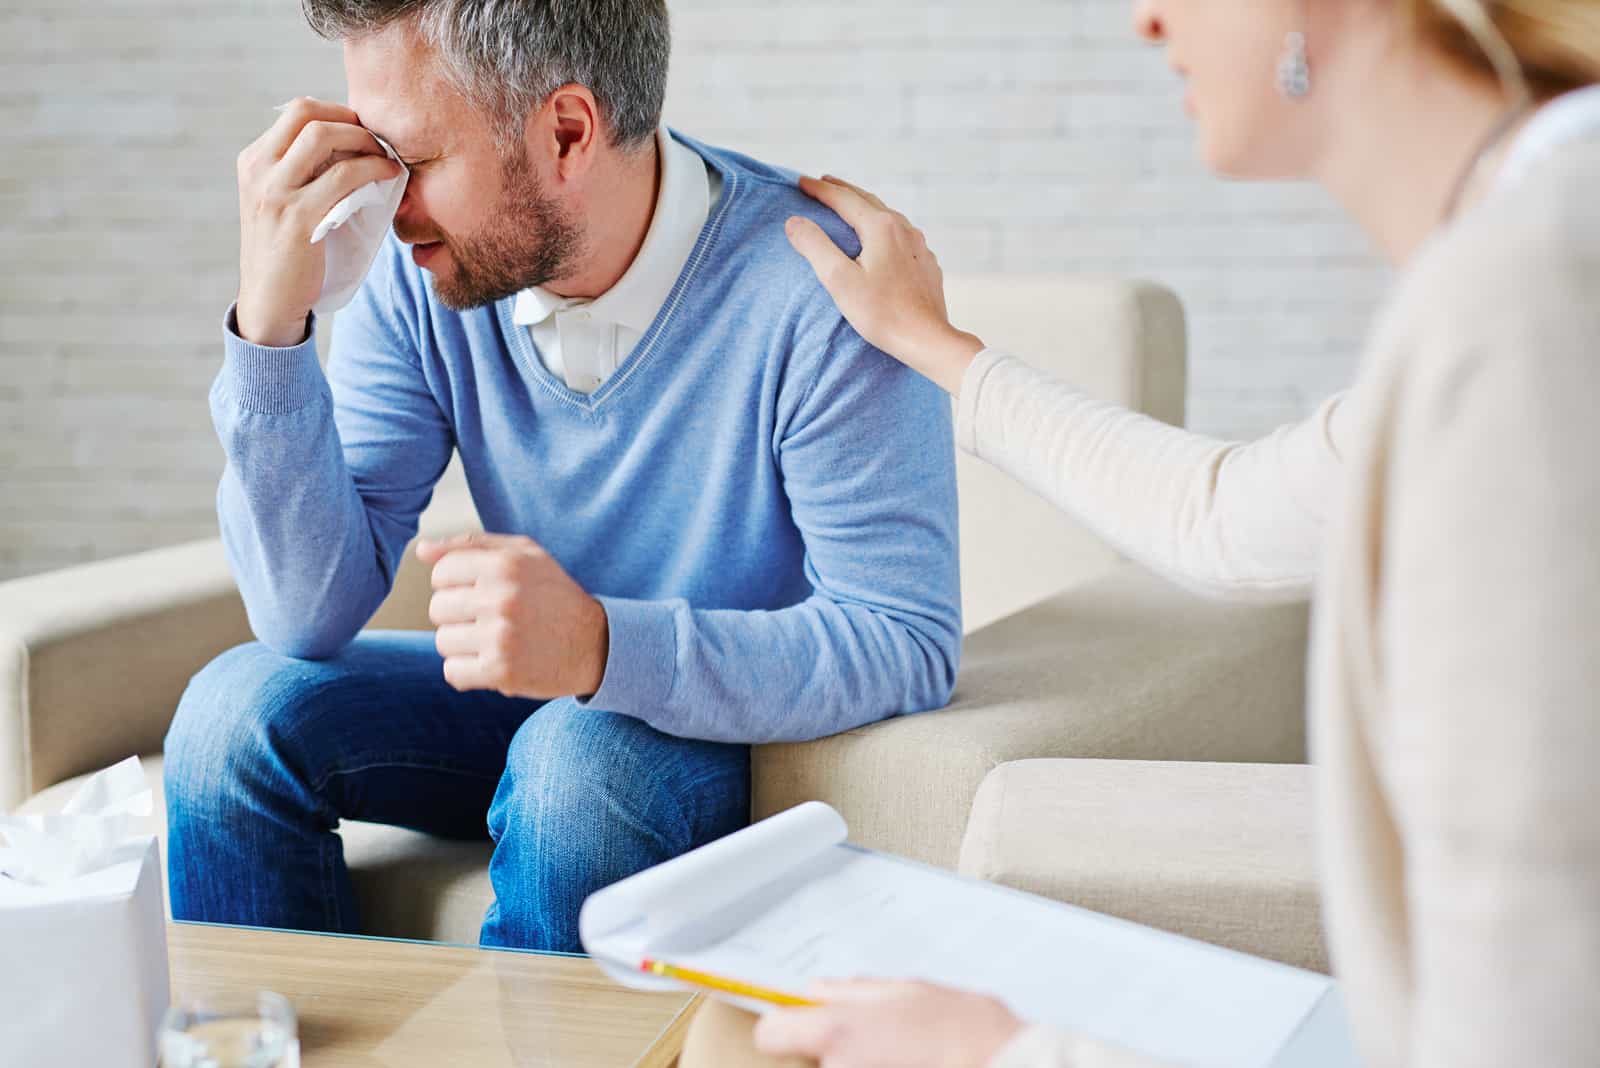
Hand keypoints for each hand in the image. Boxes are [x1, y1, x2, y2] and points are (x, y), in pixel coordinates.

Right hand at [234, 96, 403, 346]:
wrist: (270, 300)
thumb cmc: (288, 250)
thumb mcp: (282, 200)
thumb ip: (302, 170)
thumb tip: (350, 140)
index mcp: (253, 161)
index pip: (295, 111)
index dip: (336, 112)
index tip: (363, 130)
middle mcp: (258, 170)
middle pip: (306, 112)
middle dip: (351, 118)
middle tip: (379, 138)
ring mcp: (275, 192)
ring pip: (323, 137)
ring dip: (364, 140)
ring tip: (387, 156)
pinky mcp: (299, 218)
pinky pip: (342, 177)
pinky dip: (372, 169)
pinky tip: (389, 175)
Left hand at [417, 532, 609, 699]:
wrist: (596, 644)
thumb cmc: (554, 594)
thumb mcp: (525, 554)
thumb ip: (471, 545)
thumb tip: (421, 551)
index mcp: (505, 564)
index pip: (441, 573)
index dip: (457, 584)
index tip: (482, 592)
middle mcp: (501, 598)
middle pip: (438, 609)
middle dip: (459, 615)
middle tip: (491, 619)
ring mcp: (501, 637)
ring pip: (443, 642)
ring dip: (464, 645)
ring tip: (495, 640)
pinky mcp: (502, 672)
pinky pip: (453, 672)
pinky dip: (468, 671)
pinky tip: (493, 661)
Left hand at [754, 979, 1023, 1067]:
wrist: (1006, 1067)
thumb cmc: (964, 1031)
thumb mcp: (908, 991)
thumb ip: (853, 990)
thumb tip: (818, 989)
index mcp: (837, 1032)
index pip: (772, 1033)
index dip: (785, 1029)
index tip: (796, 1029)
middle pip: (807, 1062)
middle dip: (829, 1054)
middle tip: (870, 1047)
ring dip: (855, 1064)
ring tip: (897, 1058)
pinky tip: (906, 1065)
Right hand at [786, 176, 984, 395]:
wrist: (927, 339)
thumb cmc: (882, 314)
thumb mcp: (839, 280)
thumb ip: (815, 246)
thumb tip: (794, 221)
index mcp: (881, 227)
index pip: (843, 199)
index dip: (819, 190)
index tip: (801, 182)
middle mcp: (904, 229)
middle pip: (867, 200)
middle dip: (843, 190)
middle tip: (823, 183)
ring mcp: (919, 246)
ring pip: (887, 216)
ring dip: (864, 206)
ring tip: (850, 205)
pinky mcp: (926, 264)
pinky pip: (901, 235)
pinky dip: (883, 227)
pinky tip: (883, 238)